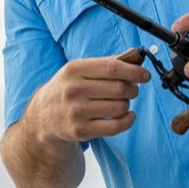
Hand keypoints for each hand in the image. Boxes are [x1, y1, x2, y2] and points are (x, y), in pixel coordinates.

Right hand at [27, 52, 150, 141]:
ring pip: (120, 107)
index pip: (112, 68)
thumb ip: (107, 63)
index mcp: (74, 69)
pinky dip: (128, 120)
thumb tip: (136, 56)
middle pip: (120, 88)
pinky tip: (127, 116)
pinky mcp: (80, 131)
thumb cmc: (67, 88)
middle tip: (132, 90)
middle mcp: (73, 90)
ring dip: (128, 105)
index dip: (134, 71)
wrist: (42, 116)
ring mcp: (76, 112)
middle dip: (133, 89)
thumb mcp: (79, 71)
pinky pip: (115, 126)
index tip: (145, 75)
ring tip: (121, 103)